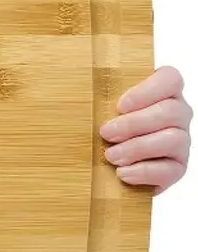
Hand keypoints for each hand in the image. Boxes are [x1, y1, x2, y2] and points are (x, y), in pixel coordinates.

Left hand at [99, 66, 190, 194]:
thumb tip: (71, 83)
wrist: (103, 169)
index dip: (148, 90)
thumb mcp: (97, 108)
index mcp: (161, 93)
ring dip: (138, 147)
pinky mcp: (176, 167)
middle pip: (170, 111)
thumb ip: (97, 95)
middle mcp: (177, 114)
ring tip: (111, 156)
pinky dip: (144, 171)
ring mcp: (180, 141)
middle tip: (106, 133)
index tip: (120, 106)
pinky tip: (123, 172)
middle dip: (134, 124)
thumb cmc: (102, 130)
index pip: (170, 79)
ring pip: (173, 139)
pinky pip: (171, 169)